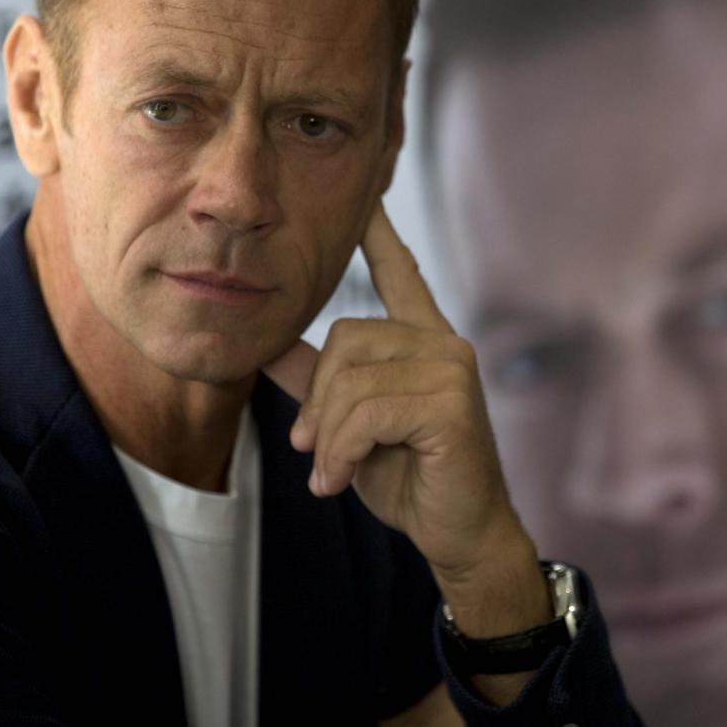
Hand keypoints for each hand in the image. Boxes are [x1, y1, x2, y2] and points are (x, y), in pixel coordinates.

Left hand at [262, 201, 538, 594]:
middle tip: (312, 449)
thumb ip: (317, 384)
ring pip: (351, 380)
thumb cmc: (410, 477)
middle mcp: (443, 343)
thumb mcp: (351, 426)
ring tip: (329, 473)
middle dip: (317, 401)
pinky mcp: (451, 403)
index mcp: (423, 341)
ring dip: (326, 438)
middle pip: (346, 337)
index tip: (368, 196)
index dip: (381, 236)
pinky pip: (367, 412)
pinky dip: (342, 452)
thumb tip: (268, 348)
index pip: (402, 273)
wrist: (458, 531)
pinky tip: (341, 480)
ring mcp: (452, 369)